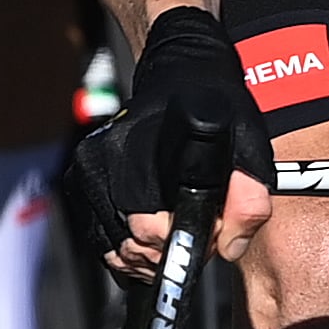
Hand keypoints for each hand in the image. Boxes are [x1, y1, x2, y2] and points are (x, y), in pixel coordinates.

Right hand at [64, 7, 275, 275]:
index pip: (149, 228)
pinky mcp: (79, 180)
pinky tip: (155, 230)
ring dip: (149, 253)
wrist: (184, 75)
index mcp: (143, 146)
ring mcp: (88, 168)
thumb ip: (248, 196)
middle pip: (132, 244)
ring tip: (178, 227)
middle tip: (198, 227)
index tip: (207, 229)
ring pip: (114, 249)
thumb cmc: (218, 109)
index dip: (184, 241)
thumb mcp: (248, 145)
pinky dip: (129, 247)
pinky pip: (102, 240)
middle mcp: (106, 156)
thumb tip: (230, 245)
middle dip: (170, 249)